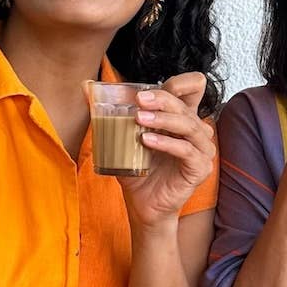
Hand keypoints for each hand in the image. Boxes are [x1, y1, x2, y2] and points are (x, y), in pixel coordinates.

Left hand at [120, 72, 215, 229]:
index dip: (181, 82)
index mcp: (182, 117)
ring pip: (188, 125)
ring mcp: (201, 149)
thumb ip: (108, 110)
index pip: (194, 87)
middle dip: (161, 99)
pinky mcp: (200, 168)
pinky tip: (147, 141)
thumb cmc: (136, 169)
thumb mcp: (121, 136)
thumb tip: (84, 86)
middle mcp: (196, 130)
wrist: (142, 204)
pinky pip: (187, 150)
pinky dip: (167, 143)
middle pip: (185, 105)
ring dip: (163, 119)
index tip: (153, 87)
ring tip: (140, 119)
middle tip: (139, 101)